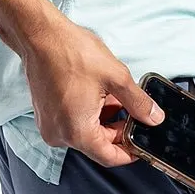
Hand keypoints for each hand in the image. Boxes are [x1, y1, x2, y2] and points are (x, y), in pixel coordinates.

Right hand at [21, 13, 164, 167]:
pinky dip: (88, 115)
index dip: (130, 153)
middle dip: (118, 130)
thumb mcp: (116, 78)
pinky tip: (97, 95)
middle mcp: (60, 135)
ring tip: (113, 96)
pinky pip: (73, 124)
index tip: (142, 145)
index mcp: (77, 132)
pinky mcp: (46, 117)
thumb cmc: (71, 52)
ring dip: (104, 120)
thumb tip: (154, 118)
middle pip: (98, 145)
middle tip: (132, 111)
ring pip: (87, 134)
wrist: (40, 36)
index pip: (110, 157)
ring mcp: (50, 126)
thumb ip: (139, 103)